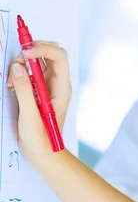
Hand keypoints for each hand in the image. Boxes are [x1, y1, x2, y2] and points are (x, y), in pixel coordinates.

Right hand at [7, 41, 71, 163]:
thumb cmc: (41, 138)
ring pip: (38, 61)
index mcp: (62, 88)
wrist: (43, 151)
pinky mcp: (38, 89)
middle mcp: (57, 83)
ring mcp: (48, 85)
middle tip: (17, 62)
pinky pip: (30, 72)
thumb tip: (18, 68)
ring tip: (12, 79)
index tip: (25, 54)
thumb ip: (24, 91)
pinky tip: (12, 84)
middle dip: (32, 51)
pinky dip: (19, 72)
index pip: (59, 57)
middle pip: (51, 53)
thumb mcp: (30, 115)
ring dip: (23, 63)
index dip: (42, 49)